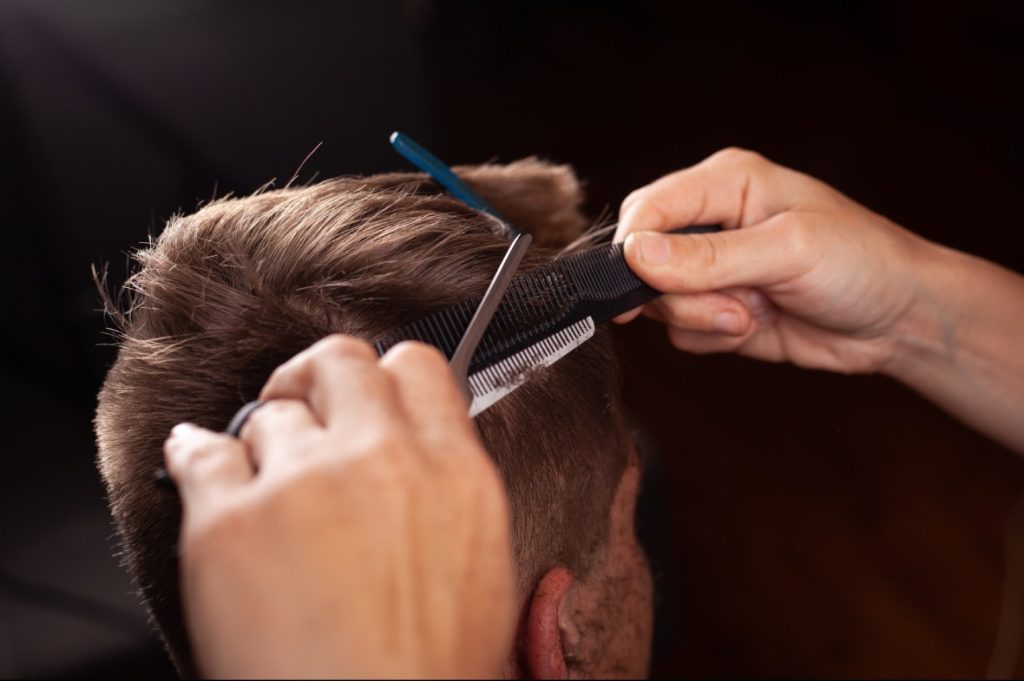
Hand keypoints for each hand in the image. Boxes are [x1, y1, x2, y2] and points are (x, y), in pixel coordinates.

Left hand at [163, 336, 515, 678]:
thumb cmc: (426, 677)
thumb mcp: (486, 582)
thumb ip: (459, 506)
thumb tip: (453, 487)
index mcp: (455, 475)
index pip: (417, 367)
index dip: (386, 376)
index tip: (367, 396)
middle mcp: (381, 461)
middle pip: (338, 361)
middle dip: (316, 380)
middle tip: (304, 407)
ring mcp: (302, 484)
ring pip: (270, 412)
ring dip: (264, 441)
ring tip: (261, 484)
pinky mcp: (228, 522)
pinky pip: (199, 450)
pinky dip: (193, 454)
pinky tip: (194, 460)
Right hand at [614, 147, 938, 373]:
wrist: (899, 321)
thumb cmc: (862, 263)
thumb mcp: (789, 250)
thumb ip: (709, 256)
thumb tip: (637, 255)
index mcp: (727, 182)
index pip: (648, 208)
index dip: (633, 248)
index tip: (638, 287)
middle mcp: (711, 222)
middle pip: (643, 260)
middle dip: (680, 293)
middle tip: (732, 304)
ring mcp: (711, 269)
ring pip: (659, 302)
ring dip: (704, 319)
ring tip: (754, 313)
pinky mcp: (715, 309)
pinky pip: (682, 332)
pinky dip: (714, 338)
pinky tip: (757, 325)